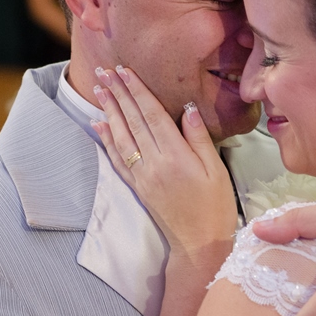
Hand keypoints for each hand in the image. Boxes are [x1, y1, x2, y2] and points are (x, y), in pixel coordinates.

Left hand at [92, 65, 236, 260]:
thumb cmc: (215, 206)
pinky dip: (107, 140)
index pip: (152, 115)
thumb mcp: (216, 169)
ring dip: (109, 111)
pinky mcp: (137, 187)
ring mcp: (142, 176)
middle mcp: (154, 163)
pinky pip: (118, 159)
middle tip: (105, 71)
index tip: (125, 71)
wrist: (200, 244)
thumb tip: (187, 108)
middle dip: (118, 93)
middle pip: (132, 121)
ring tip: (99, 89)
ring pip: (121, 137)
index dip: (137, 91)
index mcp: (176, 156)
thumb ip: (199, 138)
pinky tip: (99, 125)